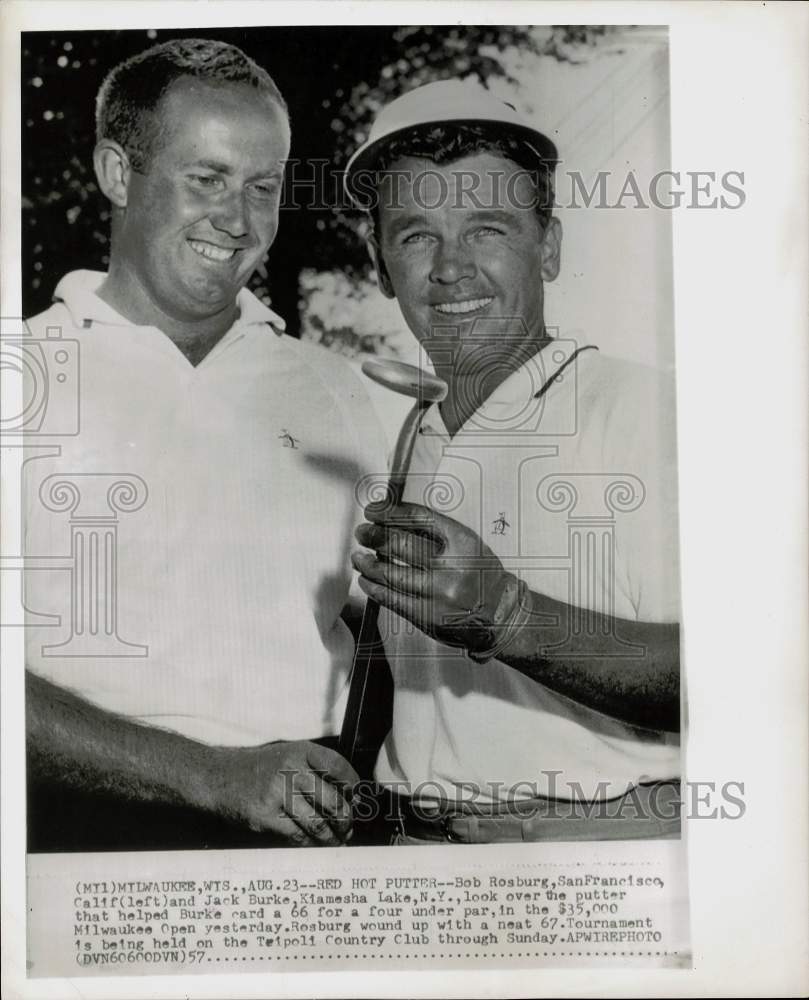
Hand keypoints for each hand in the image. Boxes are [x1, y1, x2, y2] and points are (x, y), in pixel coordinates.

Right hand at [207, 740, 357, 845]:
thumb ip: (315, 770)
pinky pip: (297, 835)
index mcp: (301, 751)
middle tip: (348, 829)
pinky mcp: (265, 816)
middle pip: (333, 800)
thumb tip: (349, 798)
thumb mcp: (288, 756)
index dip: (353, 786)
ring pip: (317, 823)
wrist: (218, 777)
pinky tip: (313, 846)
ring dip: (331, 838)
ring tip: (335, 842)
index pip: (338, 767)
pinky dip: (310, 844)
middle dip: (345, 820)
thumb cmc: (259, 769)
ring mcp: (277, 793)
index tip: (358, 800)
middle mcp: (291, 769)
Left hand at [352, 501, 524, 659]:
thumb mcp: (467, 545)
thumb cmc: (481, 575)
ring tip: (358, 556)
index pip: (418, 518)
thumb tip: (392, 520)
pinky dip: (374, 587)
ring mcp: (438, 593)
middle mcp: (450, 566)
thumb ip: (435, 533)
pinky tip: (366, 579)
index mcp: (463, 542)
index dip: (390, 512)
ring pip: (391, 574)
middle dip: (375, 535)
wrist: (501, 615)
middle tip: (362, 532)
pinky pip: (391, 599)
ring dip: (368, 562)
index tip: (374, 510)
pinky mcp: (427, 616)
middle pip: (401, 544)